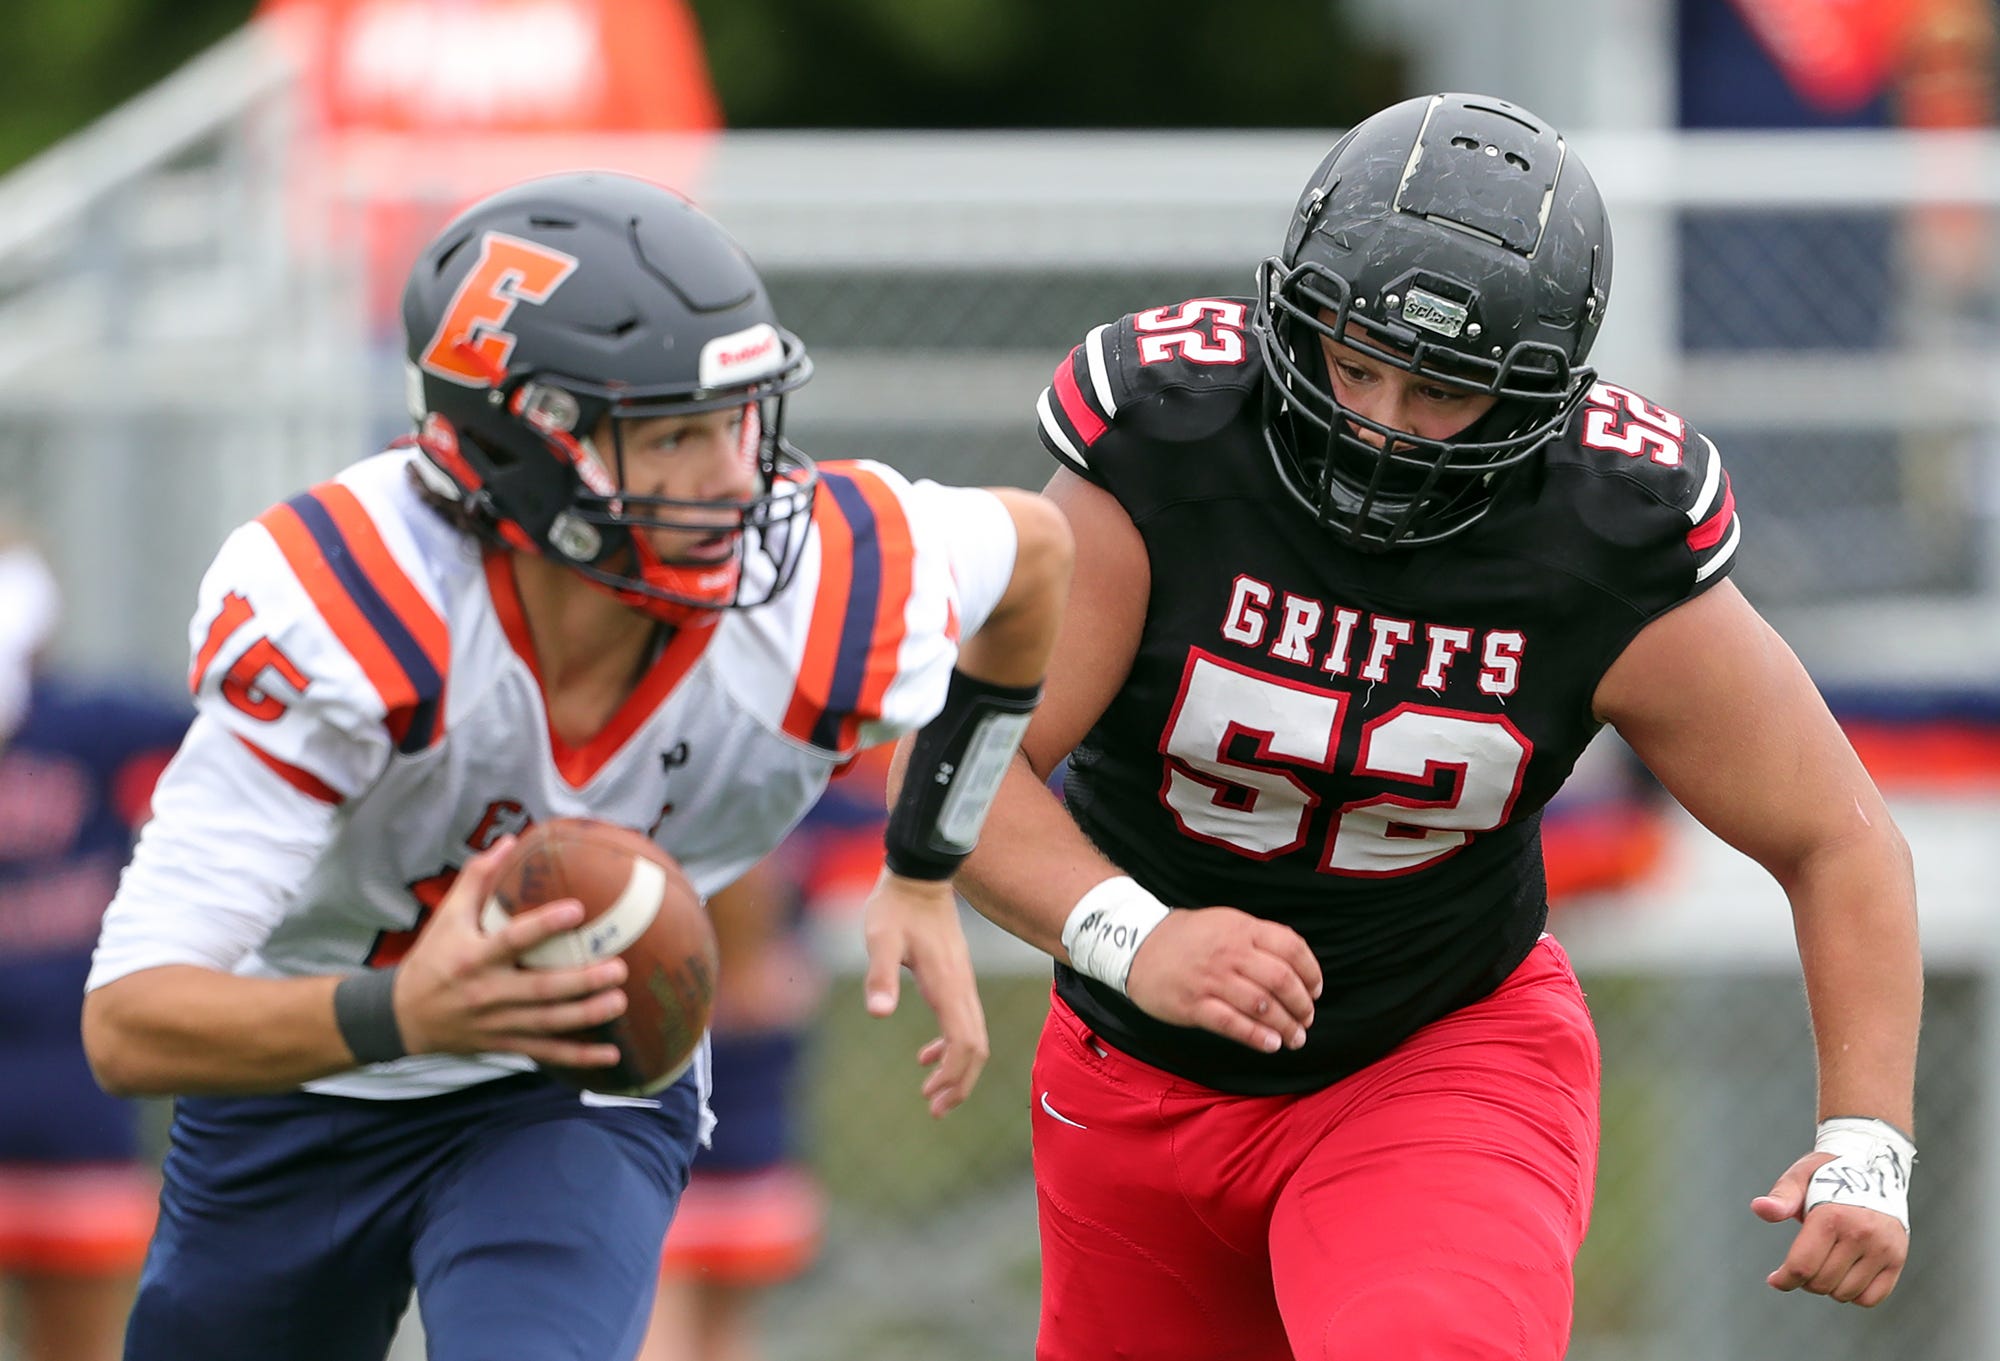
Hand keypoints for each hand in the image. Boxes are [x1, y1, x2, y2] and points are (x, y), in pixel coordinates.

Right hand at [393, 836, 630, 1068]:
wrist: (402, 1017)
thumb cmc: (433, 958)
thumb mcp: (447, 917)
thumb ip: (477, 878)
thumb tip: (510, 841)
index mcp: (473, 957)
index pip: (512, 940)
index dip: (544, 926)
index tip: (577, 910)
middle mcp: (487, 993)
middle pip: (541, 989)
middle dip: (582, 981)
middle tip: (619, 967)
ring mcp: (497, 1024)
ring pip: (548, 1023)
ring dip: (587, 1015)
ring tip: (620, 1001)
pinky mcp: (504, 1045)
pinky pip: (546, 1053)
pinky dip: (579, 1058)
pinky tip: (612, 1057)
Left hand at [861, 871, 988, 1118]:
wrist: (918, 876)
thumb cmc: (896, 907)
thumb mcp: (880, 939)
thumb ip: (880, 975)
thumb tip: (879, 1014)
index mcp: (948, 986)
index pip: (965, 1043)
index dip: (954, 1076)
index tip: (931, 1099)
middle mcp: (962, 989)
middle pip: (976, 1049)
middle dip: (960, 1083)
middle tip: (935, 1110)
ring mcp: (962, 984)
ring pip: (973, 1038)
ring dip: (957, 1069)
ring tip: (932, 1095)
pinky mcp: (955, 979)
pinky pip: (963, 1023)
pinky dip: (950, 1046)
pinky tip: (926, 1055)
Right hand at [1125, 907, 1320, 1052]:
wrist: (1136, 945)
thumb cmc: (1186, 937)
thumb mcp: (1225, 922)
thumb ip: (1258, 939)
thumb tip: (1295, 967)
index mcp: (1241, 928)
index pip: (1292, 947)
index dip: (1311, 972)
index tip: (1316, 991)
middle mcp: (1230, 953)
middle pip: (1281, 980)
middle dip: (1302, 1005)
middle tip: (1308, 1019)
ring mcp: (1211, 980)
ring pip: (1262, 1006)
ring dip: (1286, 1026)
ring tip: (1296, 1038)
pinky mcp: (1194, 1006)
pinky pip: (1233, 1024)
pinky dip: (1257, 1037)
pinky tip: (1272, 1044)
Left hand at [1752, 1151, 1908, 1305]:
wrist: (1874, 1168)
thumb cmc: (1828, 1175)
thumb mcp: (1800, 1177)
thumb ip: (1781, 1197)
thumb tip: (1759, 1208)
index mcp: (1831, 1216)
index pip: (1802, 1266)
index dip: (1784, 1279)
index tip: (1775, 1280)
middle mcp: (1861, 1233)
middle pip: (1821, 1283)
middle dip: (1804, 1280)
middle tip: (1803, 1265)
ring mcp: (1882, 1248)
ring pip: (1845, 1294)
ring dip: (1829, 1288)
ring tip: (1824, 1266)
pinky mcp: (1897, 1258)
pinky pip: (1871, 1298)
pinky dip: (1854, 1295)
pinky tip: (1845, 1276)